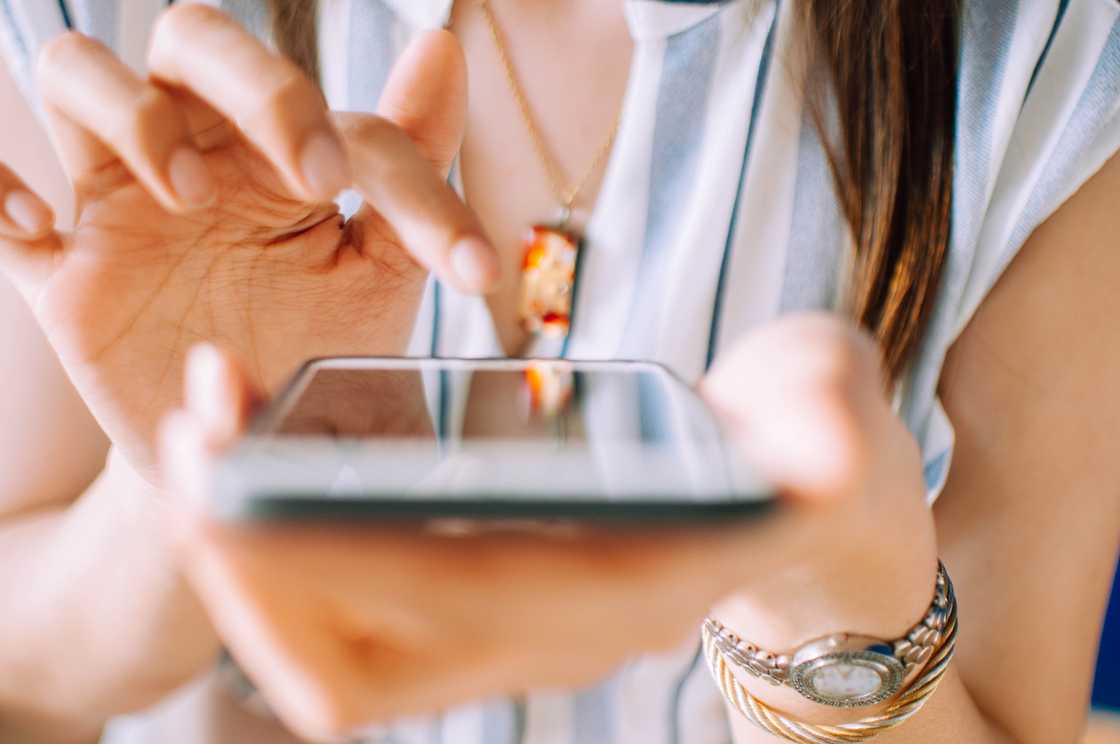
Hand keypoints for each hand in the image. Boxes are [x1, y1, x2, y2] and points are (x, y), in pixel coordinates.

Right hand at [0, 5, 497, 478]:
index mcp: (283, 152)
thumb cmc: (314, 343)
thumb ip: (409, 163)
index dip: (415, 181)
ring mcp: (122, 204)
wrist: (248, 437)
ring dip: (133, 116)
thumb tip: (440, 45)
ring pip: (78, 76)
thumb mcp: (380, 269)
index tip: (470, 269)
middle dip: (260, 88)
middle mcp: (202, 153)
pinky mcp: (62, 270)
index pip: (342, 118)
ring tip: (189, 197)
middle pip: (192, 39)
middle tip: (317, 177)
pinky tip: (45, 228)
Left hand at [159, 314, 938, 740]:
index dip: (327, 561)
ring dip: (255, 570)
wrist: (807, 494)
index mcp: (631, 584)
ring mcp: (522, 631)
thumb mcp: (829, 413)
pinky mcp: (495, 601)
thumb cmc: (808, 441)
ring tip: (207, 445)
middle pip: (361, 666)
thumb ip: (826, 429)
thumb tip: (824, 453)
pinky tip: (269, 455)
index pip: (453, 603)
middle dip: (251, 573)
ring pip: (344, 659)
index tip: (222, 489)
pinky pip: (362, 618)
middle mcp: (562, 634)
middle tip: (185, 450)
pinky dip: (292, 555)